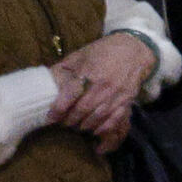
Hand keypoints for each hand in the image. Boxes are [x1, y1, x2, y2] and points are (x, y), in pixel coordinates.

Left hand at [50, 33, 152, 148]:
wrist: (133, 50)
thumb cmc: (102, 51)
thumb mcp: (79, 55)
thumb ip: (64, 70)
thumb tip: (48, 84)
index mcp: (88, 72)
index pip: (70, 95)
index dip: (58, 109)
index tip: (50, 117)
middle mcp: (103, 85)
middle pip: (83, 109)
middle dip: (70, 119)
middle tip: (63, 123)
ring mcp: (117, 94)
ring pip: (98, 116)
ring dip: (85, 125)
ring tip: (77, 126)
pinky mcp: (127, 100)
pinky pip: (116, 119)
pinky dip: (104, 128)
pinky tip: (96, 131)